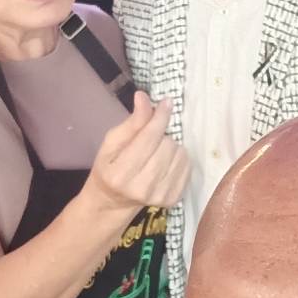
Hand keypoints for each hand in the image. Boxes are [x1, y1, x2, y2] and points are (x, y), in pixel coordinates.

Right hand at [84, 93, 189, 215]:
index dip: (160, 117)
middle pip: (167, 145)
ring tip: (158, 151)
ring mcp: (159, 196)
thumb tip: (144, 97)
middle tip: (151, 139)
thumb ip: (132, 122)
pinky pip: (187, 167)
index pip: (148, 138)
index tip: (166, 102)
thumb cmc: (110, 166)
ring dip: (171, 146)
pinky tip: (166, 162)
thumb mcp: (112, 142)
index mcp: (120, 173)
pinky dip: (179, 159)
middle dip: (162, 135)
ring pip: (180, 155)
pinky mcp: (173, 199)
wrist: (113, 200)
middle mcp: (141, 187)